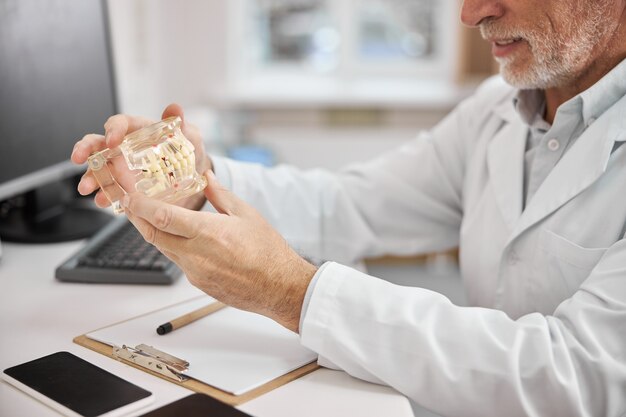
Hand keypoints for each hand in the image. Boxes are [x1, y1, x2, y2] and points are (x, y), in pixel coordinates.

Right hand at [71, 103, 211, 210]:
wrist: (195, 178)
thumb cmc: (189, 151)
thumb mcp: (189, 137)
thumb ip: (181, 125)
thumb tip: (175, 109)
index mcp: (139, 132)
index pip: (120, 124)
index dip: (113, 129)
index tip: (112, 140)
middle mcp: (125, 149)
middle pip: (98, 144)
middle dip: (85, 148)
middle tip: (78, 158)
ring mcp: (122, 169)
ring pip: (98, 169)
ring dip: (90, 177)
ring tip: (87, 189)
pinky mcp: (125, 187)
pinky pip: (110, 190)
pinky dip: (104, 196)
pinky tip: (103, 201)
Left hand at [123, 170, 317, 332]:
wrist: (278, 288)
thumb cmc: (268, 252)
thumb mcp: (246, 214)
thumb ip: (220, 195)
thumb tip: (206, 176)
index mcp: (207, 232)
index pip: (162, 217)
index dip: (140, 206)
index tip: (128, 196)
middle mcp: (196, 254)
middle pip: (154, 235)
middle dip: (138, 219)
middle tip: (130, 205)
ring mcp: (195, 272)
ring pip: (165, 249)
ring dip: (156, 233)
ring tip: (152, 218)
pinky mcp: (198, 283)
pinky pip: (179, 262)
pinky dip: (174, 247)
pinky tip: (181, 239)